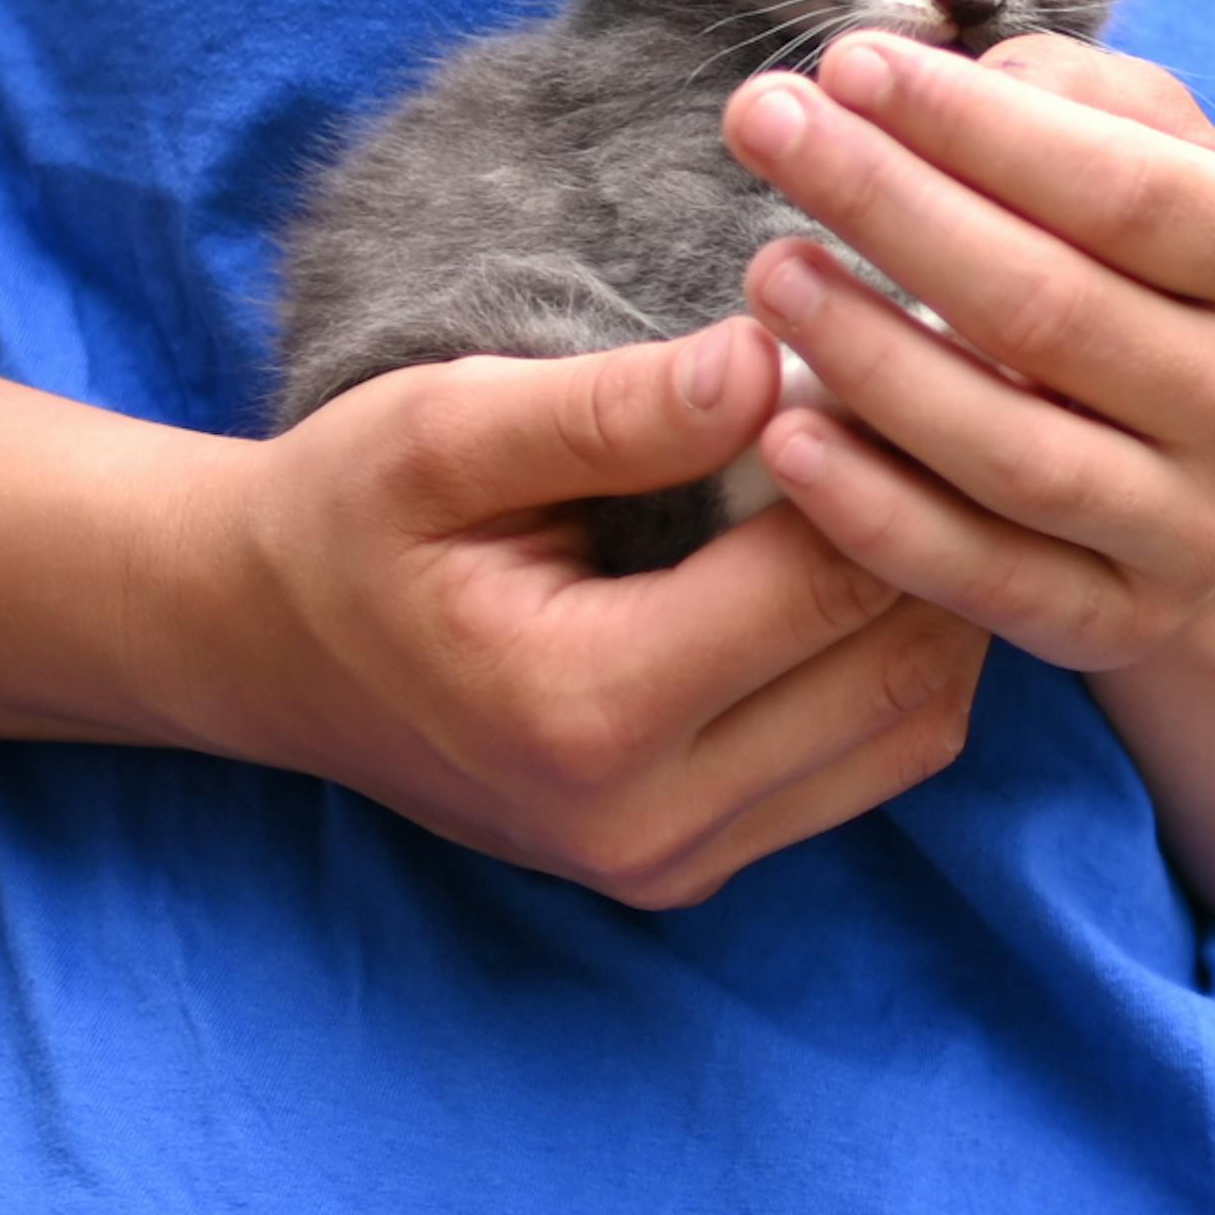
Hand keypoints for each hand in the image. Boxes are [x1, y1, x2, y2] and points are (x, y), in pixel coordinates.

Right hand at [194, 314, 985, 902]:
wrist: (261, 649)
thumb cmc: (346, 519)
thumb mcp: (443, 431)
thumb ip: (609, 410)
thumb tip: (772, 360)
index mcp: (585, 710)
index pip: (829, 578)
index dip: (891, 455)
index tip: (910, 348)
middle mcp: (647, 821)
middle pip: (896, 662)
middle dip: (940, 524)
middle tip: (953, 396)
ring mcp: (679, 862)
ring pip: (914, 724)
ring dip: (946, 598)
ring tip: (930, 469)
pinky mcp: (700, 866)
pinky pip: (875, 763)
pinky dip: (904, 659)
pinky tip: (883, 554)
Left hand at [718, 32, 1214, 672]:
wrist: (1210, 465)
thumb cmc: (1143, 269)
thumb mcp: (1153, 158)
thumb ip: (1073, 97)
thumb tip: (958, 80)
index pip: (1118, 187)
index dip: (973, 125)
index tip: (843, 64)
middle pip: (1047, 307)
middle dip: (888, 205)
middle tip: (763, 127)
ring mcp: (1196, 526)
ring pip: (1011, 449)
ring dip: (871, 357)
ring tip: (766, 271)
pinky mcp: (1119, 621)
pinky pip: (980, 573)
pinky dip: (875, 511)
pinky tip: (784, 438)